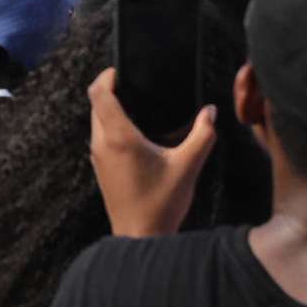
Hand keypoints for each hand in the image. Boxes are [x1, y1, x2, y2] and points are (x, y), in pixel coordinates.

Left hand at [87, 67, 218, 237]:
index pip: (99, 94)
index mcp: (118, 137)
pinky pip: (100, 137)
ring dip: (109, 109)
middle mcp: (102, 143)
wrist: (139, 237)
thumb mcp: (188, 166)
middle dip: (109, 90)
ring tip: (137, 104)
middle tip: (134, 84)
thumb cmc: (161, 203)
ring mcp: (98, 157)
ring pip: (96, 121)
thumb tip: (210, 112)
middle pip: (96, 105)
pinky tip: (134, 131)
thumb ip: (202, 135)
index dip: (106, 76)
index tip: (121, 69)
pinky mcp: (101, 168)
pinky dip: (110, 126)